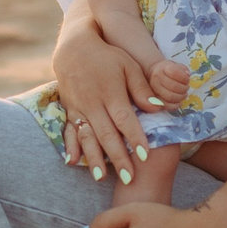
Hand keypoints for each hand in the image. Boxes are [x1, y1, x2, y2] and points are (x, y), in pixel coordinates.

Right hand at [50, 31, 154, 182]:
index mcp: (111, 92)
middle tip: (129, 178)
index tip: (145, 156)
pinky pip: (69, 131)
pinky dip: (70, 147)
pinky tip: (72, 161)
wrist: (75, 48)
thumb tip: (158, 107)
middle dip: (118, 158)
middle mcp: (93, 103)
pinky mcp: (69, 110)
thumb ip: (142, 88)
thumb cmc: (108, 56)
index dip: (135, 138)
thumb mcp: (128, 66)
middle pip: (107, 134)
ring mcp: (79, 108)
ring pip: (87, 137)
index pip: (124, 120)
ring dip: (94, 158)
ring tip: (101, 177)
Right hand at [147, 60, 189, 104]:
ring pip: (170, 97)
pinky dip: (175, 106)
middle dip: (184, 88)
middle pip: (174, 86)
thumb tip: (187, 75)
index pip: (174, 72)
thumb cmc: (168, 70)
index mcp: (163, 68)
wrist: (155, 74)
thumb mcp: (176, 66)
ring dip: (180, 97)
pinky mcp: (155, 99)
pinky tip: (179, 102)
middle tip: (186, 88)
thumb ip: (183, 69)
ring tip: (183, 94)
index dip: (184, 77)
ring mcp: (154, 89)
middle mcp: (156, 78)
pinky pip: (166, 105)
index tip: (187, 79)